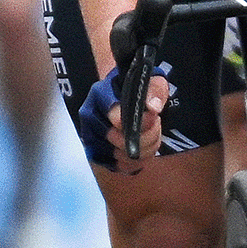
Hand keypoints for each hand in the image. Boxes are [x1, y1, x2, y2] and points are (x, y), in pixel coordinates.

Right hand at [74, 60, 179, 175]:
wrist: (126, 99)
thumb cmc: (138, 90)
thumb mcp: (151, 81)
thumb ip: (155, 90)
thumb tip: (152, 107)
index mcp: (101, 94)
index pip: (115, 115)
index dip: (139, 121)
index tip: (155, 117)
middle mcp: (90, 116)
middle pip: (118, 139)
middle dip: (146, 135)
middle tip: (156, 124)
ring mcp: (91, 137)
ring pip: (121, 155)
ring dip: (145, 149)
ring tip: (151, 135)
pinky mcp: (97, 154)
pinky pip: (121, 166)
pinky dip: (137, 161)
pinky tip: (143, 148)